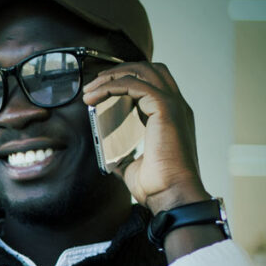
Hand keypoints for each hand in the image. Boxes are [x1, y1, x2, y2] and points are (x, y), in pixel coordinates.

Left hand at [82, 61, 209, 213]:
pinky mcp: (164, 108)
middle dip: (120, 71)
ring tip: (90, 89)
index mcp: (171, 117)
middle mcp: (176, 106)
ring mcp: (173, 105)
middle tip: (94, 83)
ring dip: (112, 76)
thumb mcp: (134, 166)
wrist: (172, 195)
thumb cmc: (157, 186)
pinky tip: (94, 96)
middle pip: (150, 70)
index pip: (152, 85)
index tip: (101, 90)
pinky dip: (112, 86)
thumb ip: (124, 155)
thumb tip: (109, 156)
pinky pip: (134, 85)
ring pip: (143, 71)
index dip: (126, 81)